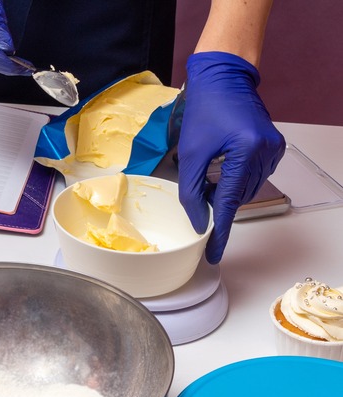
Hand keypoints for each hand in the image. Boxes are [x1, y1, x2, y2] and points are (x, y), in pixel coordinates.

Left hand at [177, 51, 285, 263]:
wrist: (223, 78)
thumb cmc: (206, 108)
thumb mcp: (190, 153)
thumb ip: (190, 190)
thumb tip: (199, 221)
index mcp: (246, 151)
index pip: (228, 203)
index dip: (219, 232)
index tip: (213, 252)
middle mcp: (266, 152)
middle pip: (238, 197)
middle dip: (217, 204)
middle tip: (197, 202)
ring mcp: (273, 150)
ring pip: (246, 189)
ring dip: (225, 191)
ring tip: (206, 180)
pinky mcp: (272, 147)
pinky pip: (253, 176)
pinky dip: (236, 180)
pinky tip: (221, 170)